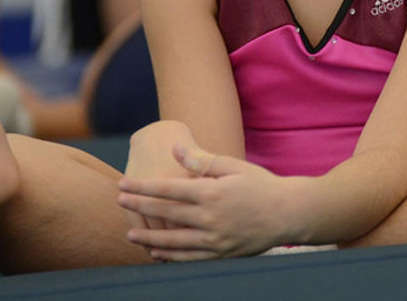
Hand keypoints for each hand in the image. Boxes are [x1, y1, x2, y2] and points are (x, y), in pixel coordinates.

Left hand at [118, 144, 288, 260]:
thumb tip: (176, 148)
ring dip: (150, 237)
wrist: (289, 213)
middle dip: (140, 207)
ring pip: (174, 241)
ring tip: (130, 234)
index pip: (168, 189)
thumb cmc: (261, 185)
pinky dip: (171, 257)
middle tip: (118, 202)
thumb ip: (203, 161)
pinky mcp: (222, 253)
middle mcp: (210, 218)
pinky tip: (156, 253)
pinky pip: (190, 258)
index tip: (123, 184)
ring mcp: (216, 239)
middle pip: (166, 213)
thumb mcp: (233, 166)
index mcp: (212, 193)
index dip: (143, 187)